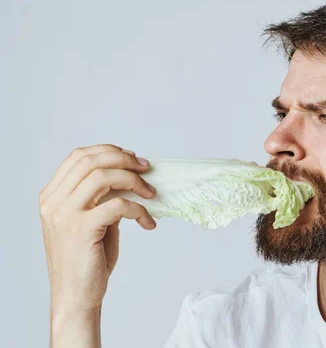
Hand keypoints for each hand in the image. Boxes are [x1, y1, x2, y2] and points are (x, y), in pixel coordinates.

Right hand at [39, 144, 156, 317]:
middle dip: (124, 160)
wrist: (76, 297)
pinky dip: (139, 210)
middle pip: (91, 161)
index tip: (132, 158)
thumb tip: (128, 178)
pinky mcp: (81, 229)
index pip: (78, 157)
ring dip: (134, 181)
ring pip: (103, 177)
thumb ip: (101, 198)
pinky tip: (148, 223)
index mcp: (51, 196)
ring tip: (151, 193)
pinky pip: (119, 205)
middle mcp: (53, 202)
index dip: (108, 151)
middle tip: (146, 169)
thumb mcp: (91, 221)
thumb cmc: (86, 261)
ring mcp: (64, 215)